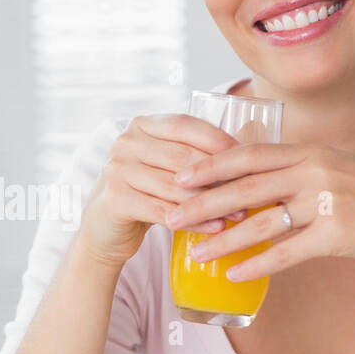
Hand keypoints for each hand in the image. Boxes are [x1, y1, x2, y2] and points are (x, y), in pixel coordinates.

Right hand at [76, 114, 241, 266]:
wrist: (105, 229)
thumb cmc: (146, 193)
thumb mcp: (163, 166)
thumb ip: (190, 153)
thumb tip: (246, 155)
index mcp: (141, 125)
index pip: (185, 124)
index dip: (218, 139)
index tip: (248, 156)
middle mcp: (125, 142)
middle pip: (182, 156)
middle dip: (218, 174)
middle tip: (250, 189)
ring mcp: (116, 170)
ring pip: (174, 186)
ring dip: (210, 201)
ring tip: (240, 213)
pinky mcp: (115, 200)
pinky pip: (163, 211)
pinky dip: (193, 221)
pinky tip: (215, 228)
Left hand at [163, 142, 354, 280]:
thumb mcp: (338, 171)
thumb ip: (299, 171)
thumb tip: (258, 178)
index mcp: (311, 152)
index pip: (250, 154)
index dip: (211, 166)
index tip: (180, 176)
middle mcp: (315, 172)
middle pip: (245, 187)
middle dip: (203, 204)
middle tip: (172, 216)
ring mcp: (327, 202)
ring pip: (260, 221)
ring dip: (222, 239)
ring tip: (193, 253)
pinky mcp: (338, 234)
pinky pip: (287, 252)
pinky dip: (257, 264)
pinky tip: (233, 274)